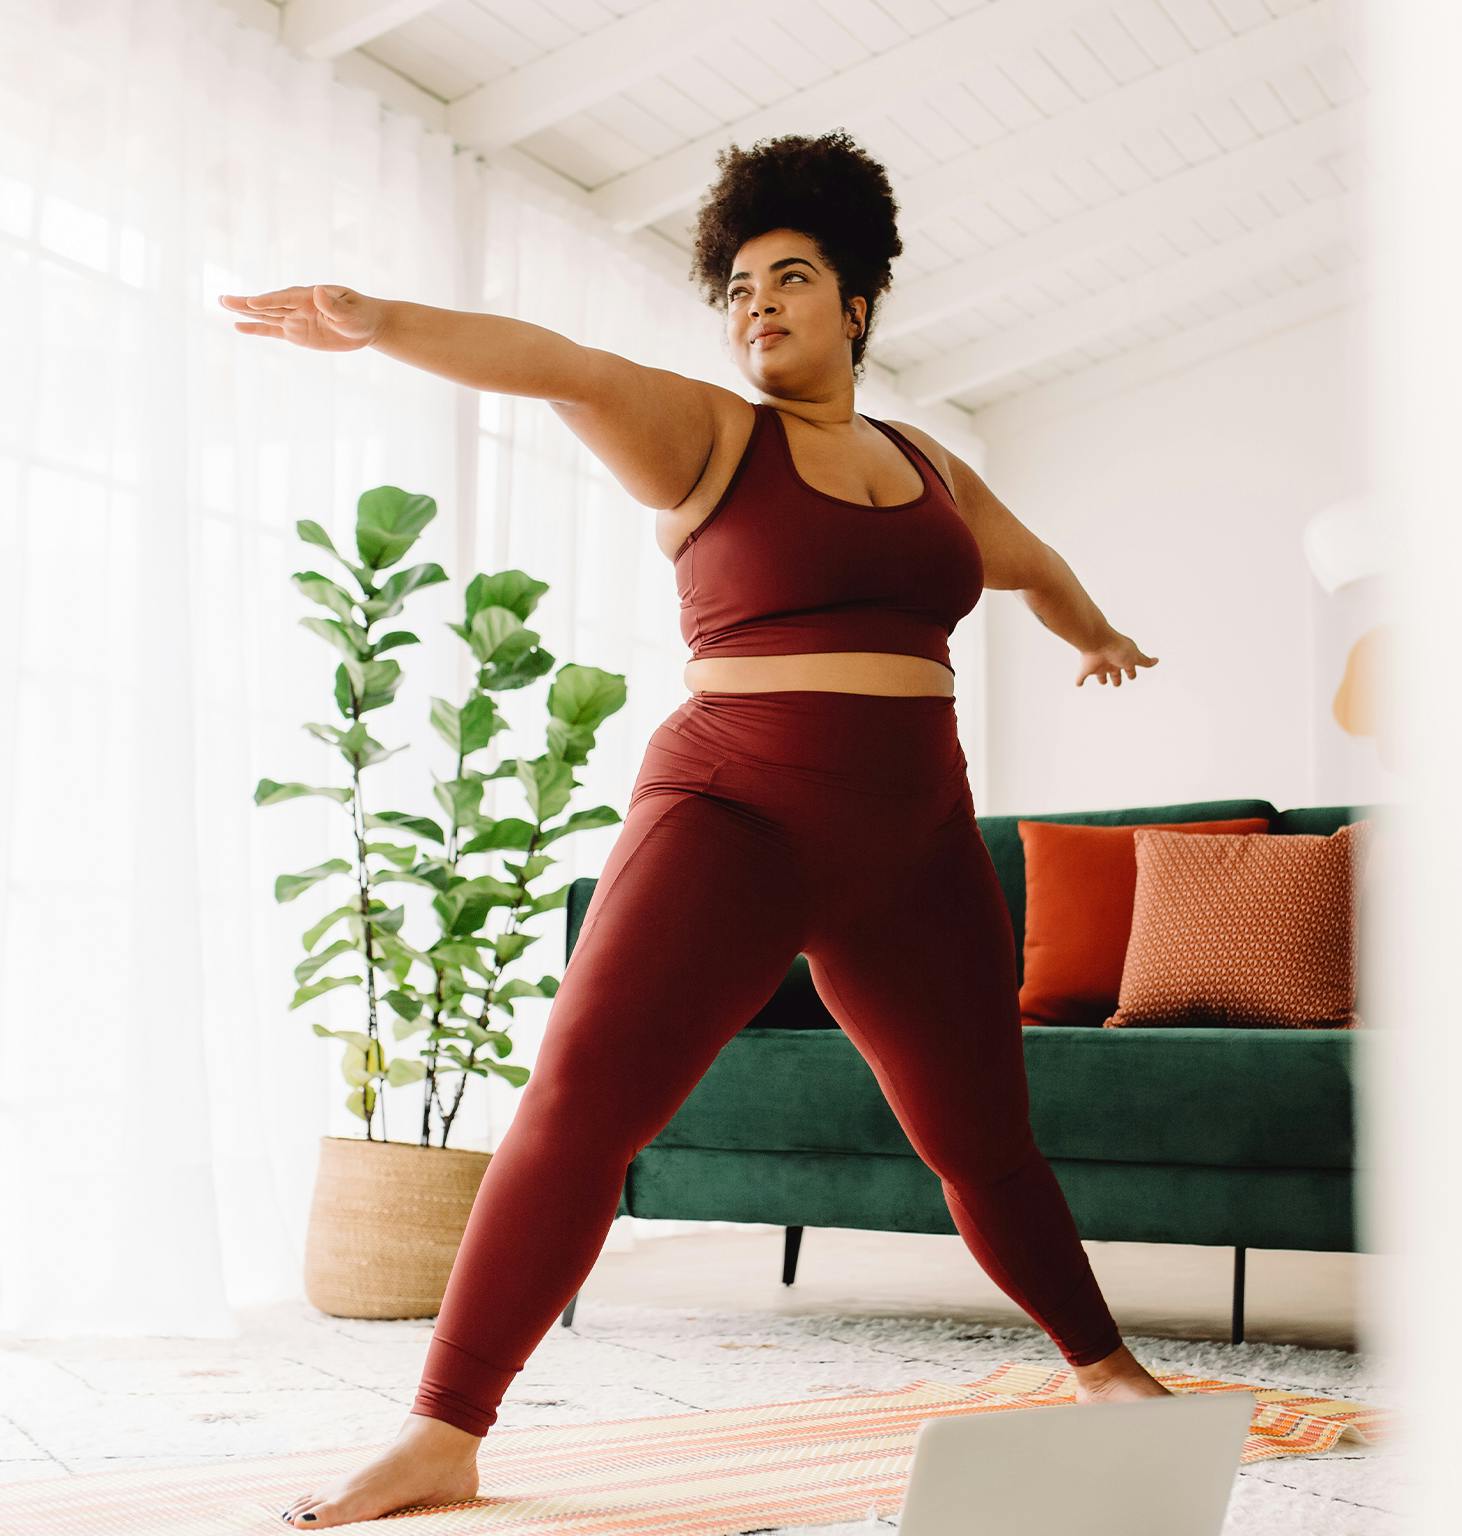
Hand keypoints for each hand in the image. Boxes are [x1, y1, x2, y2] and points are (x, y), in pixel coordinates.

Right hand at [217, 284, 386, 351]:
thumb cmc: (361, 315)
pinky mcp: (296, 332)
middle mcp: (298, 305)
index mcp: (310, 297)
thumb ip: (333, 305)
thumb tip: (316, 291)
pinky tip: (239, 327)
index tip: (252, 302)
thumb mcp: (351, 312)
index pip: (285, 298)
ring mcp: (295, 318)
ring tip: (223, 305)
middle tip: (223, 299)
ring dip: (245, 311)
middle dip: (247, 303)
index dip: (269, 301)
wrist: (366, 325)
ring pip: (266, 315)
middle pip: (269, 304)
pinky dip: (256, 329)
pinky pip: (273, 330)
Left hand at [1075, 631, 1158, 687]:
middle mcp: (1111, 663)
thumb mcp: (1135, 656)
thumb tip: (1157, 660)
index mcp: (1123, 660)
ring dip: (1101, 679)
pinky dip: (1079, 680)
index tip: (1132, 676)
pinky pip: (1081, 676)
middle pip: (1115, 673)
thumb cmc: (1118, 648)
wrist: (1098, 641)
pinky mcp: (1086, 668)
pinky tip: (1078, 683)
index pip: (1129, 669)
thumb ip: (1144, 661)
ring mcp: (1098, 665)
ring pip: (1100, 675)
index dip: (1131, 673)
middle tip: (1116, 683)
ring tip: (1102, 681)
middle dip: (1117, 678)